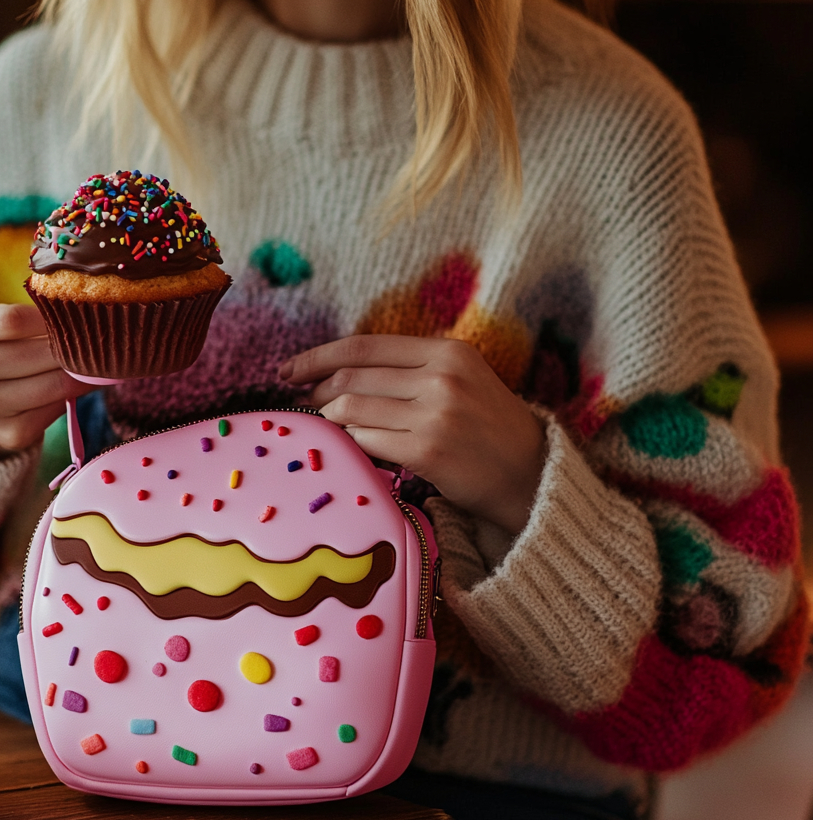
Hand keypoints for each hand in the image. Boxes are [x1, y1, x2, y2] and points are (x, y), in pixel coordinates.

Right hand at [0, 304, 93, 457]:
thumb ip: (14, 315)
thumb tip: (79, 313)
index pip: (10, 321)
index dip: (50, 317)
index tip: (76, 313)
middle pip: (33, 354)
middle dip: (74, 345)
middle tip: (104, 337)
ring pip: (49, 386)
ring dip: (83, 373)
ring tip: (105, 359)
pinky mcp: (0, 435)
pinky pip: (51, 412)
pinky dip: (73, 397)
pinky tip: (87, 384)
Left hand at [279, 335, 545, 534]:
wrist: (529, 473)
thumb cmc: (486, 426)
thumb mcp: (460, 379)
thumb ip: (409, 369)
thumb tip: (337, 372)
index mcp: (447, 351)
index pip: (363, 346)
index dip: (317, 356)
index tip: (290, 369)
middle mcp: (441, 377)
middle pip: (351, 376)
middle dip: (317, 389)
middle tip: (305, 401)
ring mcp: (435, 414)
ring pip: (352, 408)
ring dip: (333, 417)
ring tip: (332, 424)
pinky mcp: (427, 450)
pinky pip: (366, 440)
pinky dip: (353, 441)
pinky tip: (359, 444)